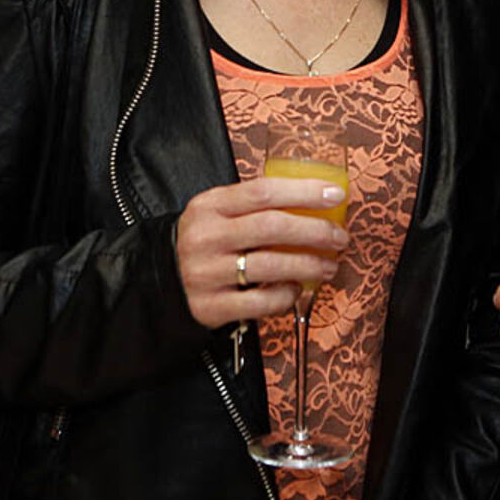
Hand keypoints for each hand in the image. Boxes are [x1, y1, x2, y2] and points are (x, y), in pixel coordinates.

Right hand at [176, 177, 348, 328]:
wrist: (159, 280)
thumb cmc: (203, 241)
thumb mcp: (216, 212)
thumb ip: (253, 204)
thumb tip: (313, 199)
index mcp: (210, 206)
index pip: (263, 192)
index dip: (304, 192)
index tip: (336, 195)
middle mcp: (206, 237)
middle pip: (271, 227)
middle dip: (315, 231)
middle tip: (340, 237)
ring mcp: (206, 273)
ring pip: (271, 267)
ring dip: (310, 265)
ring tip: (329, 265)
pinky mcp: (210, 307)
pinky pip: (261, 304)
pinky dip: (286, 296)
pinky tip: (297, 290)